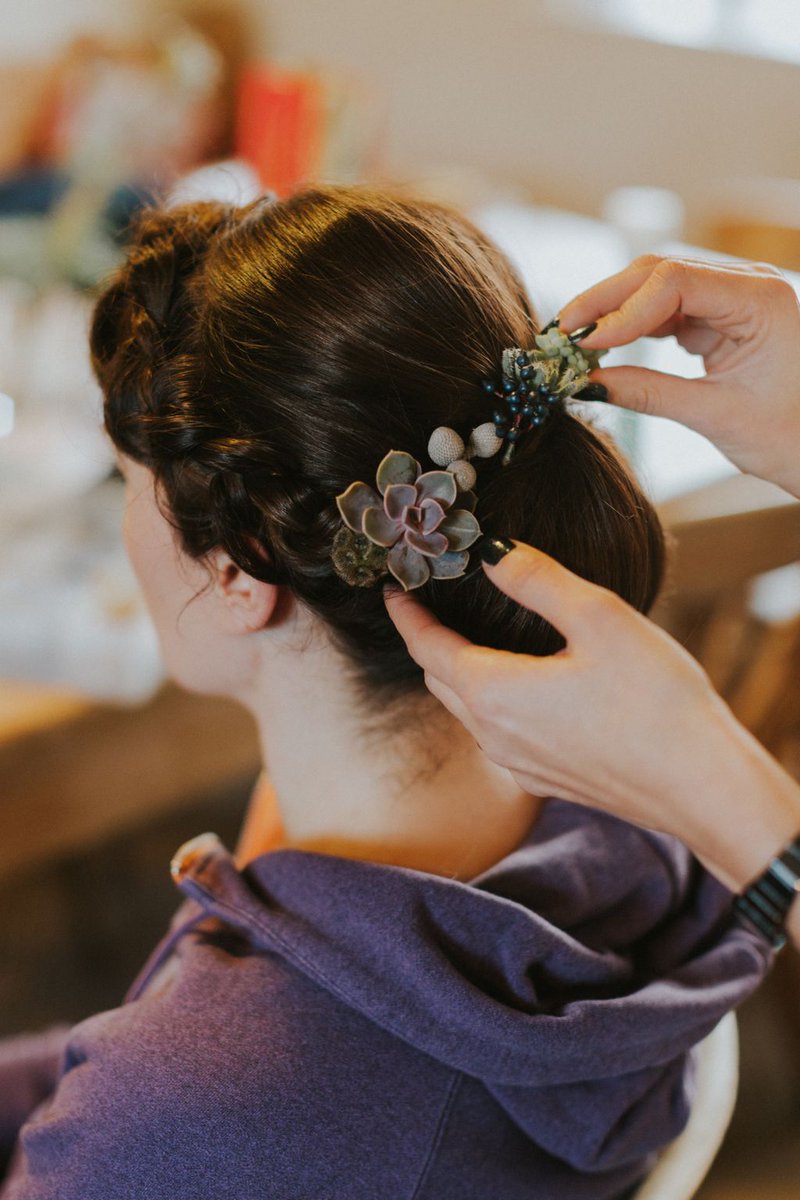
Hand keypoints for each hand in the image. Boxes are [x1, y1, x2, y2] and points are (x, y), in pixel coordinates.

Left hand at [385, 541, 799, 896]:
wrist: (701, 788)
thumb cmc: (655, 701)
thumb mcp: (598, 617)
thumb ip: (536, 580)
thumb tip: (490, 551)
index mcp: (492, 692)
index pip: (426, 647)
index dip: (407, 615)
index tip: (394, 590)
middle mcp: (492, 735)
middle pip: (439, 680)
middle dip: (427, 642)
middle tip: (429, 606)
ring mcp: (517, 765)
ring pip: (467, 711)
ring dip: (458, 674)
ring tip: (471, 639)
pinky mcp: (546, 780)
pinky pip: (498, 736)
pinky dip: (492, 704)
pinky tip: (522, 688)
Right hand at [560, 255, 799, 497]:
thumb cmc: (786, 435)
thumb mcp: (714, 416)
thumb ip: (648, 394)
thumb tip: (586, 384)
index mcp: (761, 299)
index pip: (675, 282)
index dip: (622, 310)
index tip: (584, 345)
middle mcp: (747, 285)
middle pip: (659, 271)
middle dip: (606, 302)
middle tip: (561, 334)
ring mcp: (731, 297)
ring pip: (655, 285)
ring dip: (613, 311)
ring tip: (574, 342)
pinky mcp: (717, 316)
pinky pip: (664, 308)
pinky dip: (630, 325)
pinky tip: (603, 345)